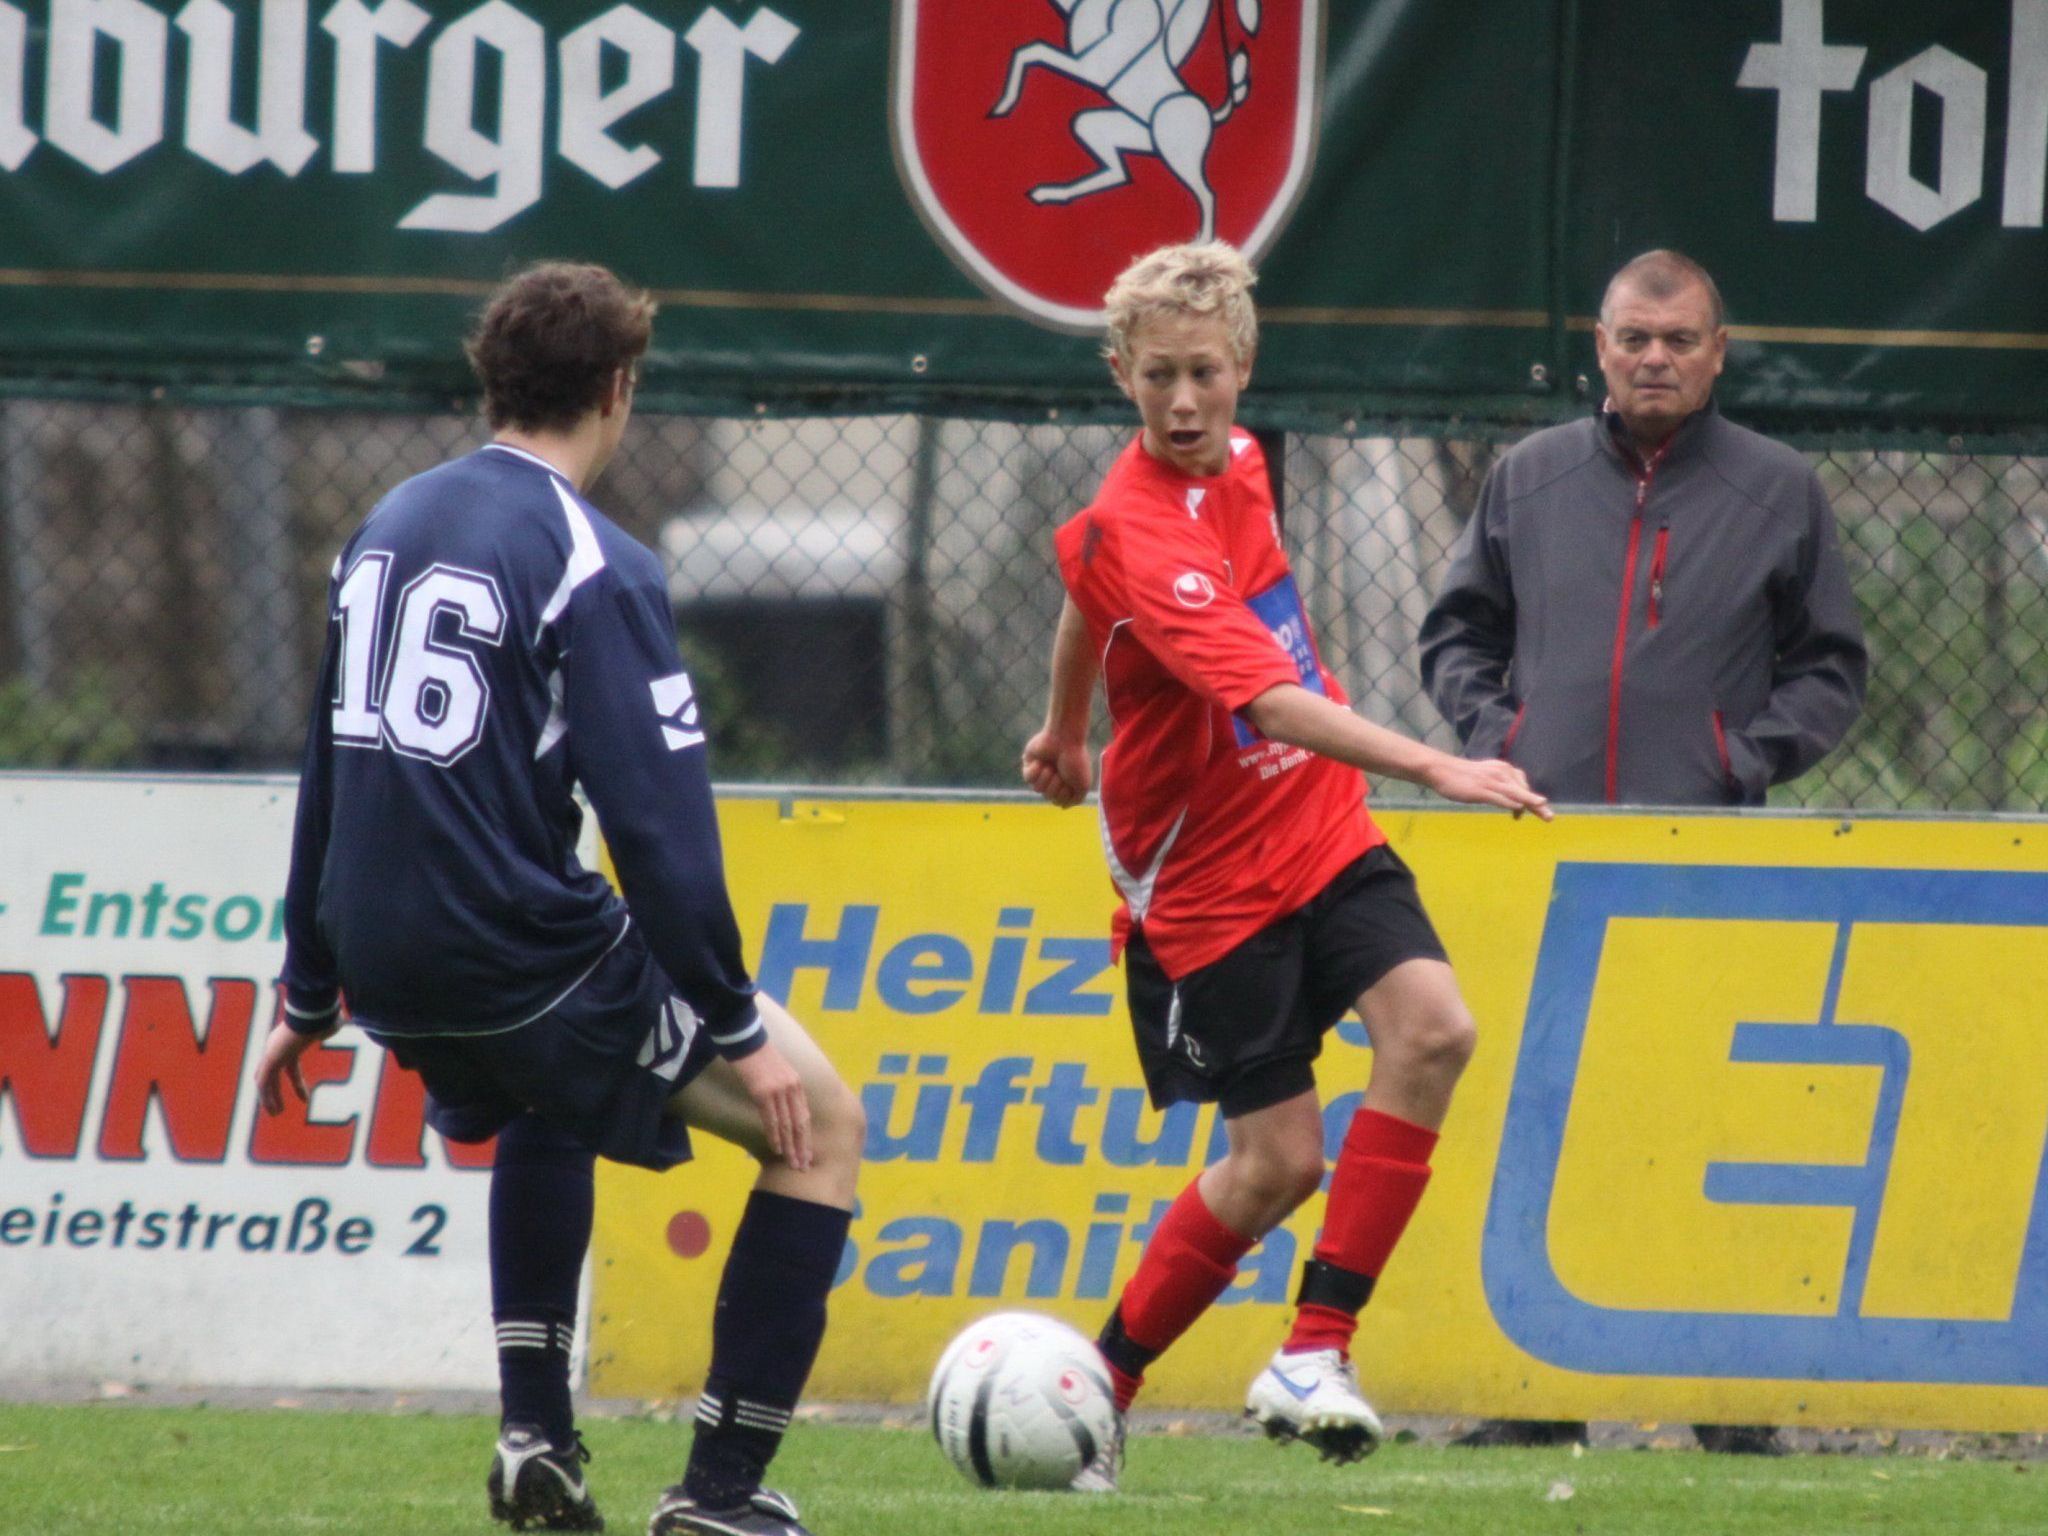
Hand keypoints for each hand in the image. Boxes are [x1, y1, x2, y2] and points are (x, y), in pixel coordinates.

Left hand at [255, 1019, 337, 1115]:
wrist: (312, 1014)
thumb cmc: (324, 1019)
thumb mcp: (330, 1025)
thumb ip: (330, 1028)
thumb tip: (336, 1025)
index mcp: (290, 1043)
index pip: (291, 1068)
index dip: (297, 1085)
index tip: (305, 1100)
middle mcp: (276, 1048)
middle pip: (272, 1075)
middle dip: (273, 1092)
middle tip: (278, 1109)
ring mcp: (271, 1053)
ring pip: (266, 1081)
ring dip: (268, 1099)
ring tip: (276, 1114)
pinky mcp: (270, 1059)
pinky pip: (265, 1082)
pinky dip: (267, 1096)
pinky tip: (273, 1109)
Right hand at [731, 1039, 812, 1169]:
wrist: (746, 1041)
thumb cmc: (759, 1057)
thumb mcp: (779, 1073)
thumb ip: (785, 1091)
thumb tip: (783, 1111)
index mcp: (797, 1085)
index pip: (804, 1117)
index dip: (806, 1138)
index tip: (807, 1155)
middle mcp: (792, 1089)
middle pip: (799, 1124)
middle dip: (801, 1147)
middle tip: (803, 1166)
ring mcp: (779, 1091)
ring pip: (787, 1125)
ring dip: (789, 1146)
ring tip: (792, 1163)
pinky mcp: (763, 1092)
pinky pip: (771, 1118)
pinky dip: (774, 1135)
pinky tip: (777, 1148)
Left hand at [1021, 729, 1091, 806]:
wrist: (1066, 739)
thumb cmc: (1076, 760)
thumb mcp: (1083, 785)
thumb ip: (1076, 799)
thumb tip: (1062, 807)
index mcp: (1064, 784)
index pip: (1058, 801)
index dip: (1064, 794)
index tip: (1070, 781)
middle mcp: (1052, 779)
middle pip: (1048, 796)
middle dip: (1055, 786)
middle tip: (1061, 772)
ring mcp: (1040, 772)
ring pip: (1037, 789)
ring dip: (1046, 778)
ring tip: (1051, 766)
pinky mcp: (1029, 764)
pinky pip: (1028, 778)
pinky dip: (1035, 771)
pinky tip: (1041, 762)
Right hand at [1423, 755, 1553, 820]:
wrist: (1441, 769)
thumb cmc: (1462, 776)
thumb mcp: (1485, 778)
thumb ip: (1499, 787)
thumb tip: (1512, 802)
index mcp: (1503, 770)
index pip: (1522, 786)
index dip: (1532, 799)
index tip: (1543, 810)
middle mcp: (1500, 773)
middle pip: (1523, 791)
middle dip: (1537, 804)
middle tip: (1550, 817)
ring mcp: (1491, 782)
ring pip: (1515, 793)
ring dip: (1530, 803)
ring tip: (1543, 811)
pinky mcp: (1481, 789)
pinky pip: (1499, 797)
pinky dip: (1510, 803)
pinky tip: (1518, 810)